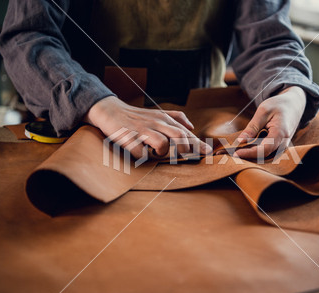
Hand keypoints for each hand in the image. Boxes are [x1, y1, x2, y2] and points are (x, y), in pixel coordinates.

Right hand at [84, 96, 212, 158]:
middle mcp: (155, 123)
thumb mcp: (157, 113)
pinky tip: (141, 154)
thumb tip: (192, 126)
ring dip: (163, 152)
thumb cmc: (136, 115)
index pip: (184, 132)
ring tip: (157, 153)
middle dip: (187, 148)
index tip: (208, 152)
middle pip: (178, 135)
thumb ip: (176, 117)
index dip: (197, 143)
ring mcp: (142, 130)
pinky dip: (144, 156)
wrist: (110, 111)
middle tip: (190, 155)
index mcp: (163, 118)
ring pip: (161, 143)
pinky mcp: (129, 138)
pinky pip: (141, 153)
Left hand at [234, 86, 305, 158]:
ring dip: (249, 155)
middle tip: (228, 154)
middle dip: (246, 157)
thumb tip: (240, 141)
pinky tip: (242, 148)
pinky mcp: (278, 146)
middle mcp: (283, 143)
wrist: (294, 104)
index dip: (249, 153)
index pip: (264, 150)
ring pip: (264, 156)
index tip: (235, 154)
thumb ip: (252, 127)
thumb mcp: (263, 111)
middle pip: (263, 156)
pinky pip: (266, 152)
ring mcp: (282, 146)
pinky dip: (254, 151)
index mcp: (280, 133)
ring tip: (231, 152)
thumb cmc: (279, 105)